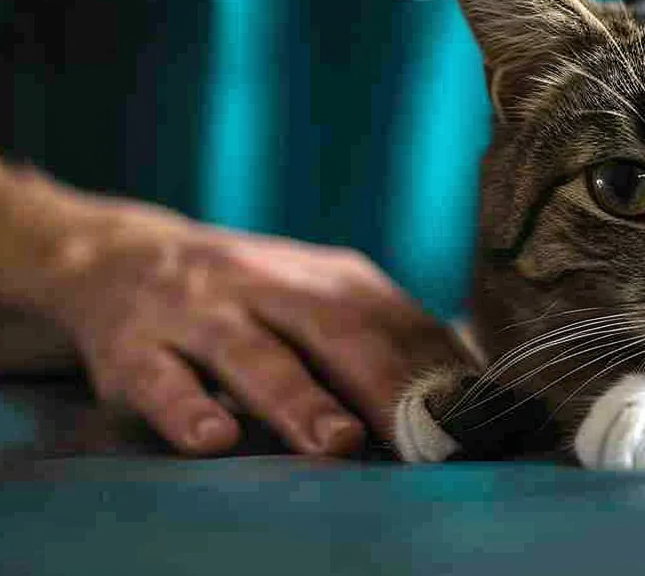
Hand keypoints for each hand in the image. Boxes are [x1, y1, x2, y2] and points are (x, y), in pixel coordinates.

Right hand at [36, 196, 460, 456]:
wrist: (120, 255)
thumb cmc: (249, 299)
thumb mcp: (316, 301)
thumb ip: (379, 341)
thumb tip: (465, 396)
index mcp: (327, 278)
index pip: (392, 321)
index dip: (433, 369)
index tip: (470, 418)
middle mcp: (267, 286)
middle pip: (333, 329)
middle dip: (381, 382)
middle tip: (419, 436)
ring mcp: (200, 314)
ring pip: (252, 354)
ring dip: (298, 399)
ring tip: (337, 442)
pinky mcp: (136, 349)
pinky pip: (161, 380)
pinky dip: (187, 409)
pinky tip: (214, 439)